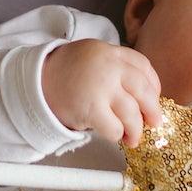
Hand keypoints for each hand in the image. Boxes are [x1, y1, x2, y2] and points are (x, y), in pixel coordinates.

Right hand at [42, 40, 163, 146]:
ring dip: (136, 130)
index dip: (153, 85)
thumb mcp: (93, 56)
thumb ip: (116, 67)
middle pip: (144, 92)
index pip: (143, 67)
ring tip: (133, 137)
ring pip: (132, 114)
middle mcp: (110, 68)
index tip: (153, 97)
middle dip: (152, 110)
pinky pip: (115, 128)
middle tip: (154, 122)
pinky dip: (116, 135)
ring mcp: (101, 88)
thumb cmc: (67, 72)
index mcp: (111, 53)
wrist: (36, 81)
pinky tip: (113, 135)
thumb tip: (142, 95)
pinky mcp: (91, 109)